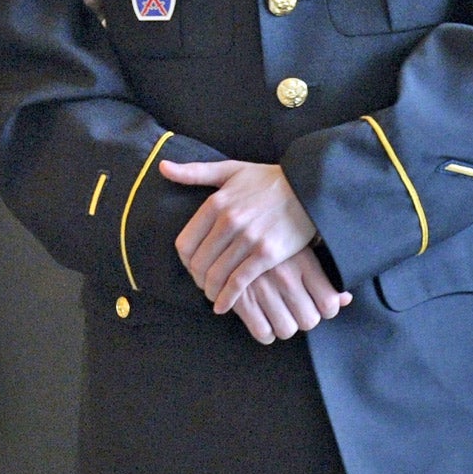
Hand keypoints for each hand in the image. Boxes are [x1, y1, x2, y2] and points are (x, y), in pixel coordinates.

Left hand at [161, 158, 318, 312]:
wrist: (310, 188)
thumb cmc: (268, 180)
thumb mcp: (230, 170)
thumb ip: (195, 172)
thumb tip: (162, 167)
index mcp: (216, 203)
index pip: (185, 244)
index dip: (185, 262)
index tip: (192, 268)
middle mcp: (229, 221)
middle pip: (199, 263)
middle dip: (198, 279)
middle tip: (203, 285)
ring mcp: (248, 238)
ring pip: (217, 275)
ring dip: (211, 292)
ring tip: (213, 296)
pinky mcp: (267, 254)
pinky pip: (239, 282)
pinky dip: (227, 298)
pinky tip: (223, 306)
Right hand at [227, 246, 351, 344]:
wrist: (229, 226)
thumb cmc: (272, 235)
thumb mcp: (301, 245)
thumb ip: (326, 273)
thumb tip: (346, 299)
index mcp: (304, 260)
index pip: (329, 303)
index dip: (327, 309)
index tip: (319, 304)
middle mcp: (286, 276)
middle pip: (309, 321)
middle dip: (304, 318)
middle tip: (297, 308)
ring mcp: (263, 289)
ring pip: (287, 330)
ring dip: (285, 326)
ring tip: (279, 313)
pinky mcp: (241, 300)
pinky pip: (263, 333)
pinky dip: (265, 332)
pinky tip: (263, 319)